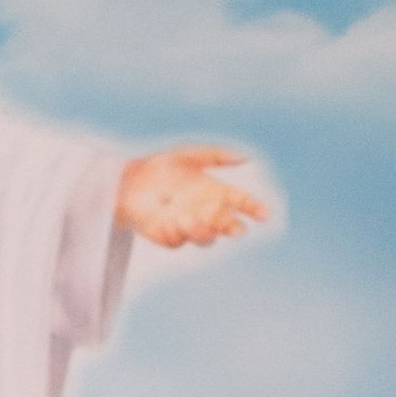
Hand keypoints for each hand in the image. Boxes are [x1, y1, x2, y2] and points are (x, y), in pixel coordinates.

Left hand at [114, 147, 266, 250]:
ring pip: (205, 240)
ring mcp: (188, 226)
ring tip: (189, 217)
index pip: (242, 203)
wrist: (130, 179)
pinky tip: (169, 222)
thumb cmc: (162, 166)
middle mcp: (206, 212)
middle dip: (230, 227)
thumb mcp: (191, 155)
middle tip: (229, 223)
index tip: (265, 215)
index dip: (255, 209)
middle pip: (227, 227)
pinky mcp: (167, 236)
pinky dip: (175, 234)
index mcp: (216, 192)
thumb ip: (217, 156)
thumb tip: (247, 157)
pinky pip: (177, 242)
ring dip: (202, 231)